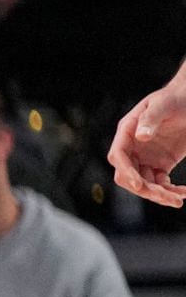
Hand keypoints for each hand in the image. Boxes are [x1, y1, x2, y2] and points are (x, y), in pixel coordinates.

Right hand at [108, 71, 185, 207]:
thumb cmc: (177, 97)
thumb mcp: (164, 104)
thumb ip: (150, 118)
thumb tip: (140, 136)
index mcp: (127, 132)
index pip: (118, 156)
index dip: (125, 171)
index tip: (138, 184)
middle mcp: (133, 148)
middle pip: (129, 176)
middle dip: (146, 189)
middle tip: (168, 198)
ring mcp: (145, 158)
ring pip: (145, 184)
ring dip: (160, 194)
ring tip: (179, 199)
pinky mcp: (160, 164)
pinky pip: (160, 183)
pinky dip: (170, 191)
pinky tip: (183, 192)